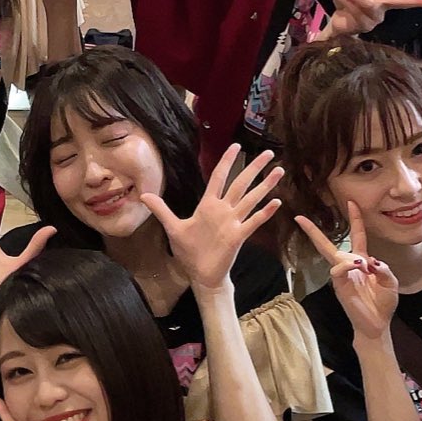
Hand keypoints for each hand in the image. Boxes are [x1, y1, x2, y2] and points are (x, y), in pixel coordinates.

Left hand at [141, 145, 283, 291]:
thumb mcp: (173, 228)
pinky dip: (264, 213)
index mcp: (208, 205)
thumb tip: (143, 195)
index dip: (227, 161)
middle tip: (269, 152)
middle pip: (240, 183)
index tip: (236, 146)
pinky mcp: (238, 236)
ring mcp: (232, 222)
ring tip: (279, 171)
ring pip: (250, 199)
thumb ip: (161, 210)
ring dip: (265, 185)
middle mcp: (223, 210)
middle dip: (253, 168)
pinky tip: (277, 202)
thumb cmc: (189, 252)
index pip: (219, 177)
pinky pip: (253, 222)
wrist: (200, 274)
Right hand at [295, 200, 399, 340]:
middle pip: (328, 245)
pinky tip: (357, 267)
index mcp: (362, 261)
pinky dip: (347, 266)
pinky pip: (338, 271)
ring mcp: (342, 277)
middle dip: (314, 232)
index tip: (352, 202)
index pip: (357, 235)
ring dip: (351, 258)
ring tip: (363, 265)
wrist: (377, 324)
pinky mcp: (339, 287)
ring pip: (336, 257)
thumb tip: (370, 261)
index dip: (355, 219)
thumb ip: (383, 268)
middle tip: (300, 218)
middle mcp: (349, 266)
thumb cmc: (383, 303)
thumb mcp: (390, 281)